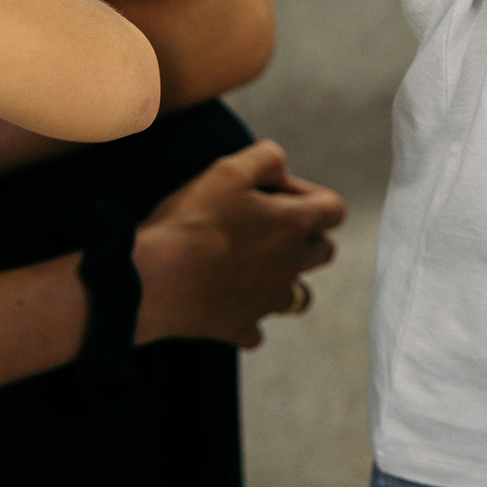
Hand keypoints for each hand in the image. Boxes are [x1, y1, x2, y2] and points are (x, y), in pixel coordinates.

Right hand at [132, 140, 346, 348]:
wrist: (151, 279)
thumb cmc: (190, 221)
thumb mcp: (229, 169)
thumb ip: (268, 158)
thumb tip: (283, 172)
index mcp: (294, 225)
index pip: (335, 209)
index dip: (309, 196)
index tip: (275, 193)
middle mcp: (290, 266)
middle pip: (324, 252)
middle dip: (304, 236)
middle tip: (264, 226)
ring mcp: (267, 301)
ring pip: (299, 295)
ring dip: (283, 279)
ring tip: (251, 266)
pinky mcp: (239, 327)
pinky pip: (257, 328)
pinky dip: (247, 315)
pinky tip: (225, 300)